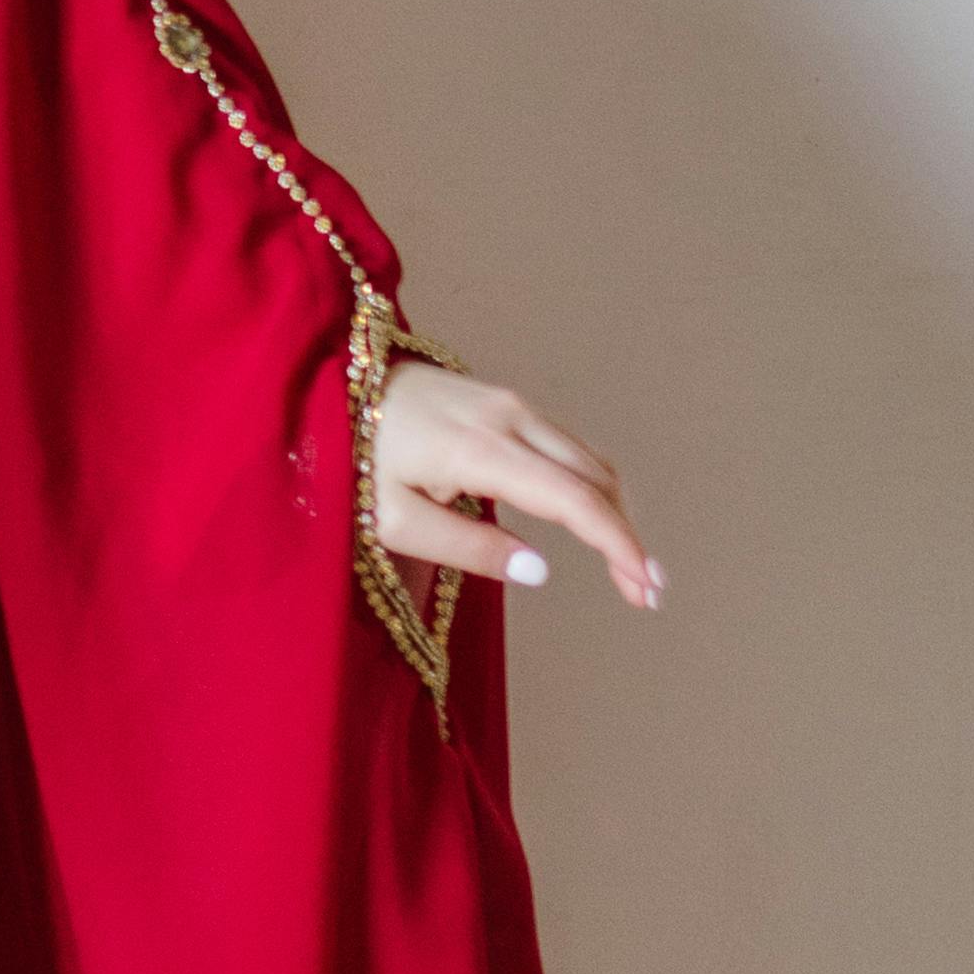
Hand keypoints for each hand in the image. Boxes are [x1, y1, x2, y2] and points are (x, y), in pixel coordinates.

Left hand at [370, 359, 660, 610]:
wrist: (328, 382)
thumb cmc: (351, 458)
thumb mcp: (394, 519)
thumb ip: (468, 547)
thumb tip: (540, 571)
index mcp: (482, 449)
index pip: (574, 500)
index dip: (617, 545)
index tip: (643, 587)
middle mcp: (510, 416)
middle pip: (596, 477)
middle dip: (627, 535)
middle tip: (644, 591)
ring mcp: (511, 402)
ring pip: (588, 458)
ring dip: (614, 510)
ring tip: (627, 566)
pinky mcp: (505, 400)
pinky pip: (566, 446)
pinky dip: (591, 486)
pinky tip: (594, 521)